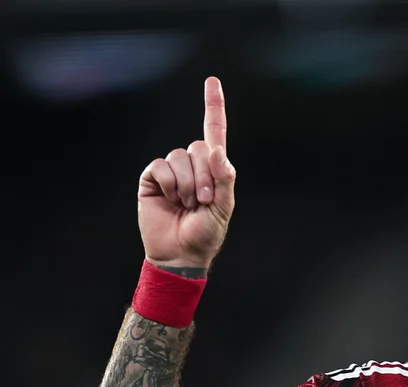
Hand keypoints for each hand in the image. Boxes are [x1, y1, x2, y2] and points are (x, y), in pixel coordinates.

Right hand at [138, 77, 235, 269]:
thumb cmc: (206, 232)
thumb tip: (216, 150)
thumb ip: (225, 178)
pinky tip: (169, 199)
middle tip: (203, 201)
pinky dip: (168, 183)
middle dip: (204, 176)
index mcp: (213, 168)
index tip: (212, 81)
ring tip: (187, 204)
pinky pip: (160, 166)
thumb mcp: (224, 208)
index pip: (214, 131)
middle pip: (198, 147)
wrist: (180, 253)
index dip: (213, 106)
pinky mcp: (151, 178)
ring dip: (187, 183)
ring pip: (179, 157)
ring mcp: (171, 170)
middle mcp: (192, 165)